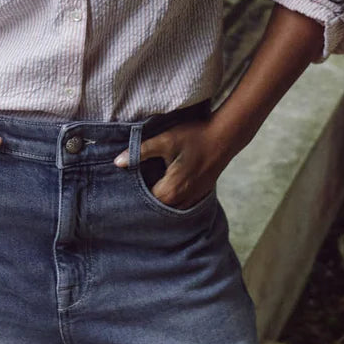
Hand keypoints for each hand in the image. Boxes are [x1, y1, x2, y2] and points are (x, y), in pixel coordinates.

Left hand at [113, 117, 234, 209]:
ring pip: (169, 207)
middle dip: (144, 197)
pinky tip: (166, 183)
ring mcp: (193, 199)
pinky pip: (181, 203)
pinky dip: (171, 197)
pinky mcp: (200, 194)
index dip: (132, 192)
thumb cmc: (194, 136)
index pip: (143, 201)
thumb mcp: (164, 140)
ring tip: (148, 183)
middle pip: (156, 207)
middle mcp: (182, 201)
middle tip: (133, 183)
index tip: (123, 183)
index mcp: (171, 191)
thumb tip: (117, 162)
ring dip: (159, 198)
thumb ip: (140, 152)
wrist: (225, 136)